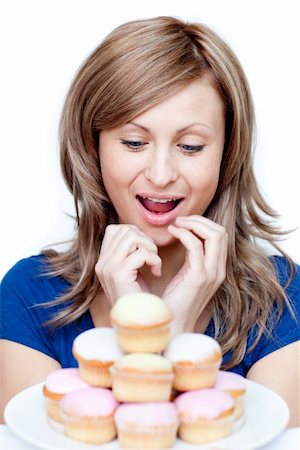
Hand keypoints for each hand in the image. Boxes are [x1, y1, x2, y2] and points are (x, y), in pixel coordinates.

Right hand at [95, 224, 161, 304]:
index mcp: (103, 261)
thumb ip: (130, 253)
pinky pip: (142, 253)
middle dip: (145, 239)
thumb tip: (138, 233)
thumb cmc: (141, 300)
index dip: (135, 234)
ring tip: (154, 264)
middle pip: (124, 230)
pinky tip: (156, 273)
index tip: (146, 251)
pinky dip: (155, 260)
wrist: (139, 326)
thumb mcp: (132, 272)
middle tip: (153, 258)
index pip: (115, 230)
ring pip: (132, 236)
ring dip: (150, 248)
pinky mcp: (118, 275)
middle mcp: (101, 263)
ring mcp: (108, 268)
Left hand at [163, 215, 227, 333]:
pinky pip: (196, 246)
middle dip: (199, 220)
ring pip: (213, 235)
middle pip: (220, 232)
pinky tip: (172, 233)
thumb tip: (186, 236)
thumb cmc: (175, 301)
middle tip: (180, 220)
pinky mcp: (199, 277)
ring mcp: (211, 274)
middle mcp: (218, 270)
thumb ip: (192, 257)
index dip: (203, 223)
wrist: (172, 326)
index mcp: (217, 269)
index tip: (184, 223)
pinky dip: (184, 234)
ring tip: (176, 225)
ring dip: (193, 224)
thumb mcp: (187, 274)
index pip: (220, 235)